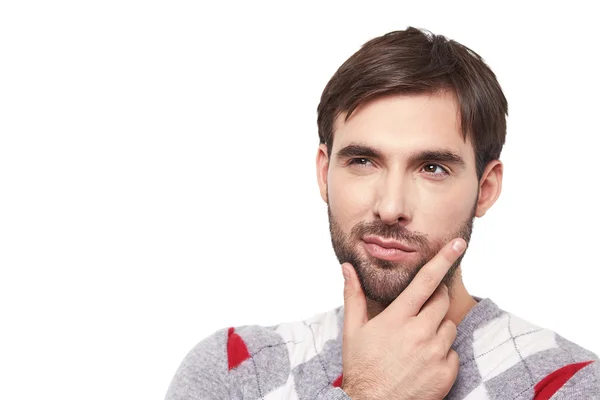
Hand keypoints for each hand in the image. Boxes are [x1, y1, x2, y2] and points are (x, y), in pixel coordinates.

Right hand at [341, 238, 465, 399]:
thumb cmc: (361, 366)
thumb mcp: (353, 330)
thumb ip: (354, 295)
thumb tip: (347, 268)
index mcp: (397, 318)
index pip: (426, 281)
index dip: (443, 259)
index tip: (458, 244)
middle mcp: (420, 333)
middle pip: (442, 301)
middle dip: (435, 299)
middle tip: (420, 311)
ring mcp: (435, 354)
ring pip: (449, 326)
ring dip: (438, 328)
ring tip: (416, 343)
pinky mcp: (447, 372)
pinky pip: (453, 352)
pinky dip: (443, 353)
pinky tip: (423, 361)